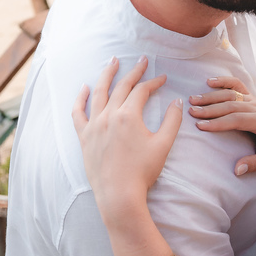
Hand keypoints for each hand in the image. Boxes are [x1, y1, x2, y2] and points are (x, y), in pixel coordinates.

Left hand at [72, 56, 182, 218]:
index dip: (154, 82)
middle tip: (142, 60)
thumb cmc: (142, 172)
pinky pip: (78, 113)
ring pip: (98, 93)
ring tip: (112, 61)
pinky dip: (80, 99)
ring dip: (106, 75)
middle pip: (122, 87)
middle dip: (134, 72)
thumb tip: (177, 101)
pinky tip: (84, 88)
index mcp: (128, 115)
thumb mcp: (163, 145)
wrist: (119, 195)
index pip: (142, 91)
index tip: (162, 79)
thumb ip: (172, 121)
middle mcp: (109, 115)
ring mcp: (94, 125)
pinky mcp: (84, 137)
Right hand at [189, 76, 255, 173]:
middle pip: (231, 105)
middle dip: (210, 108)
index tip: (201, 126)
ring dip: (211, 96)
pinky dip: (224, 81)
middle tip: (191, 112)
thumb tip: (236, 170)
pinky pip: (237, 85)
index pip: (237, 120)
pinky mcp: (252, 99)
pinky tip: (209, 81)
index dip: (218, 123)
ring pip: (231, 94)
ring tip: (193, 99)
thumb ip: (254, 164)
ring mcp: (255, 101)